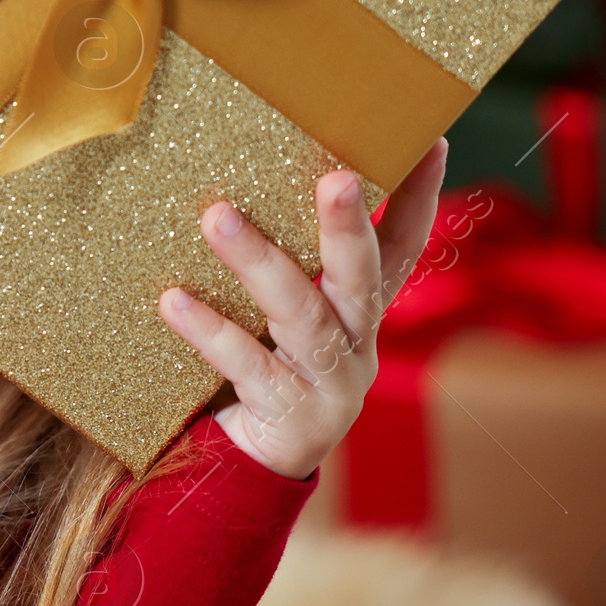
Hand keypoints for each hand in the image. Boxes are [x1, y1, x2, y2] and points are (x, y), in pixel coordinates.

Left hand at [156, 141, 447, 479]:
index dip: (419, 197)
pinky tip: (174, 299)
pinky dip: (210, 331)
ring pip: (300, 316)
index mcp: (362, 309)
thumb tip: (237, 168)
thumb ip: (283, 255)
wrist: (249, 464)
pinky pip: (247, 366)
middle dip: (349, 228)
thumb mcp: (284, 308)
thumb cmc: (263, 360)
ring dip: (259, 263)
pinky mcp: (290, 417)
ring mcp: (330, 383)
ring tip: (217, 217)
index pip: (403, 245)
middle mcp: (357, 342)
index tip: (432, 140)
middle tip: (336, 178)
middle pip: (361, 277)